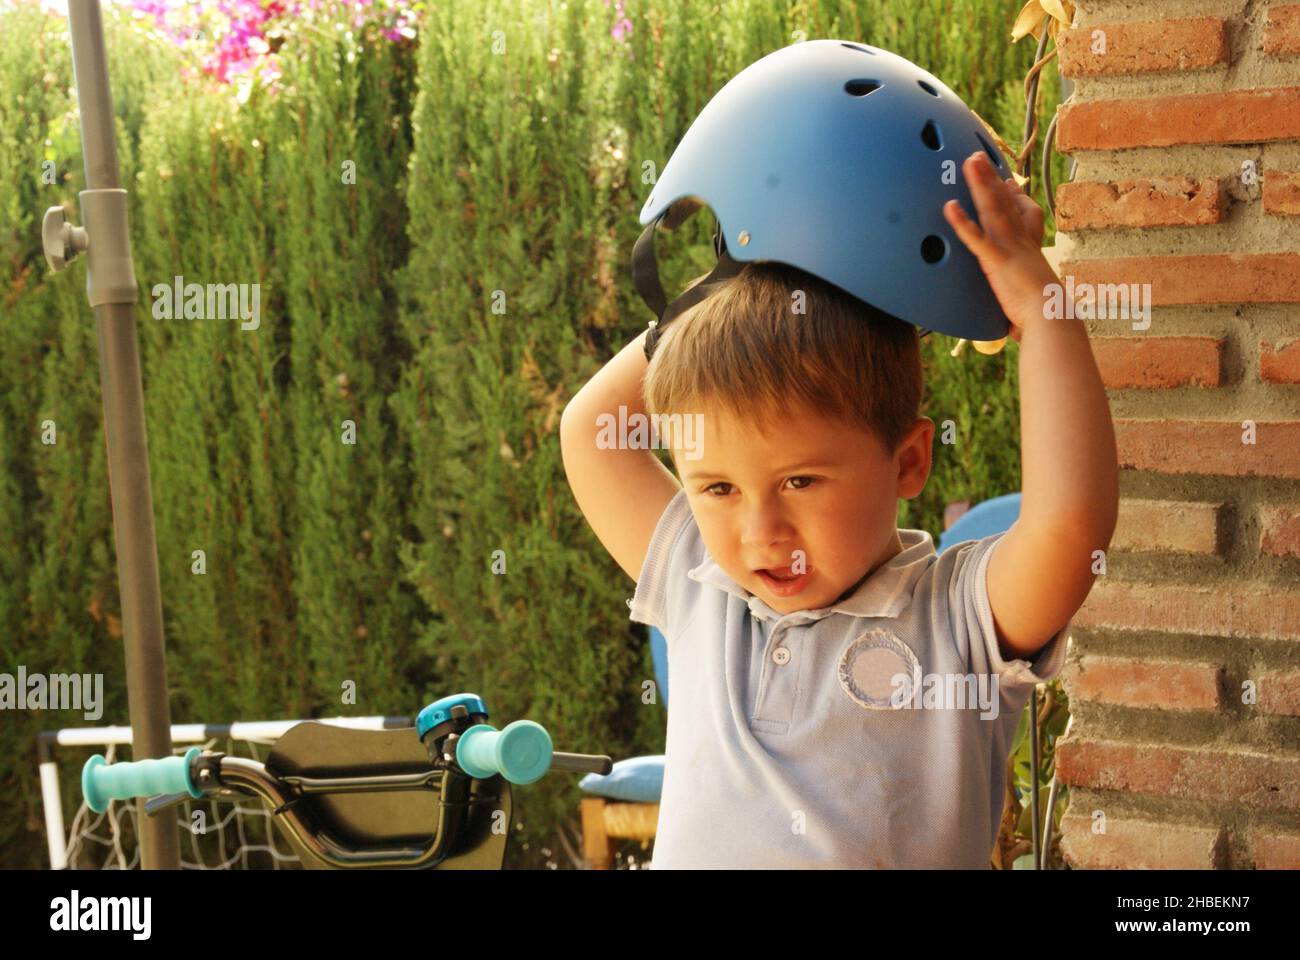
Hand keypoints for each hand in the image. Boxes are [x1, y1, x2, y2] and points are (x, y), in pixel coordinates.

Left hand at [942, 152, 1059, 342]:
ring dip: (980, 185)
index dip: (1015, 197)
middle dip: (992, 179)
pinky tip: (949, 207)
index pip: (1025, 214)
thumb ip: (1029, 293)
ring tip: (968, 163)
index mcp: (1030, 249)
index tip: (1008, 183)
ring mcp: (1010, 248)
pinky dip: (962, 222)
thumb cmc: (1046, 314)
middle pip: (1006, 203)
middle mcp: (1022, 242)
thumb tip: (1022, 310)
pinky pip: (977, 238)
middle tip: (978, 158)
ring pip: (993, 209)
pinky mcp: (998, 261)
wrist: (1052, 317)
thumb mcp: (1039, 298)